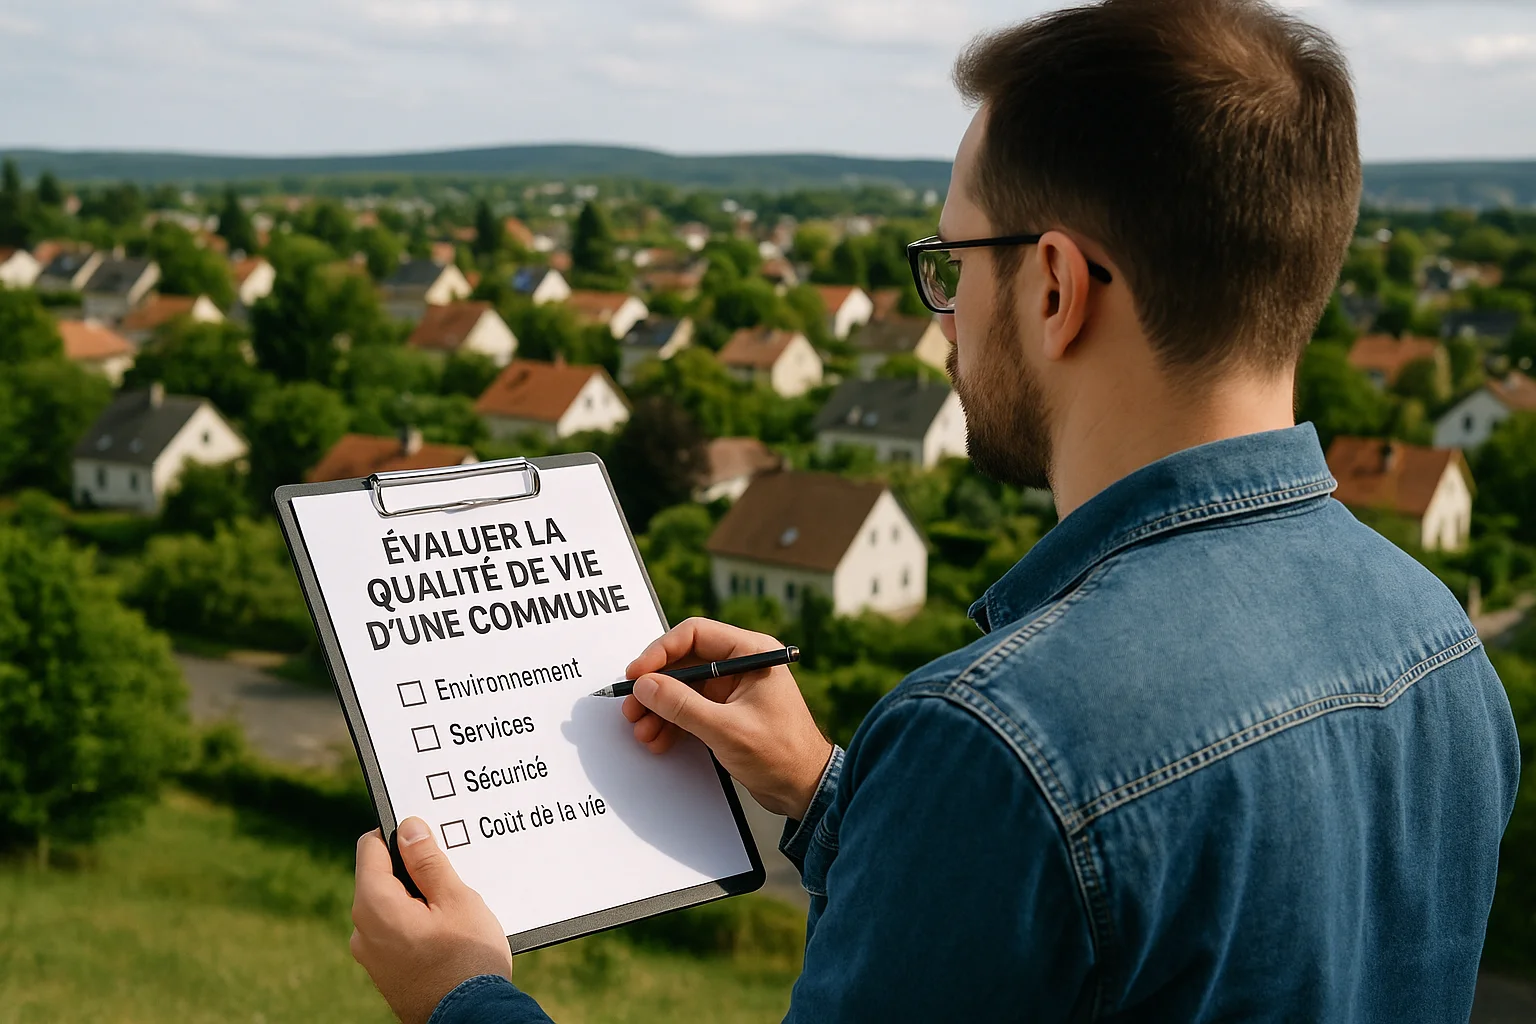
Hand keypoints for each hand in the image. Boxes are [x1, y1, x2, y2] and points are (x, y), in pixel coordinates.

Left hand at [351, 818, 512, 1023]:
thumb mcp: (456, 899)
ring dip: (417, 897)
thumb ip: (428, 861)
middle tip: (451, 875)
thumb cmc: (467, 961)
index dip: (399, 832)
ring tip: (454, 908)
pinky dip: (416, 921)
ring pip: (390, 904)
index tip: (427, 835)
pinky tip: (447, 931)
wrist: (470, 1019)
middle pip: (381, 876)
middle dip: (413, 868)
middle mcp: (362, 930)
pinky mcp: (384, 970)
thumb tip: (408, 828)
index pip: (370, 846)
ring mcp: (370, 954)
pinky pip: (394, 930)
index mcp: (374, 906)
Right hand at [623, 617, 833, 819]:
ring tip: (643, 730)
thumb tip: (645, 686)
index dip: (660, 652)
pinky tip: (658, 739)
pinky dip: (671, 722)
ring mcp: (732, 689)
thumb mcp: (726, 729)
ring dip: (659, 708)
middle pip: (684, 662)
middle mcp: (741, 665)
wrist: (804, 789)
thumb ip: (682, 706)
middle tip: (633, 707)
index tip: (638, 674)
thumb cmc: (782, 754)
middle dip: (655, 687)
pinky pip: (689, 709)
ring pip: (682, 688)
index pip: (695, 634)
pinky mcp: (726, 712)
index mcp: (752, 653)